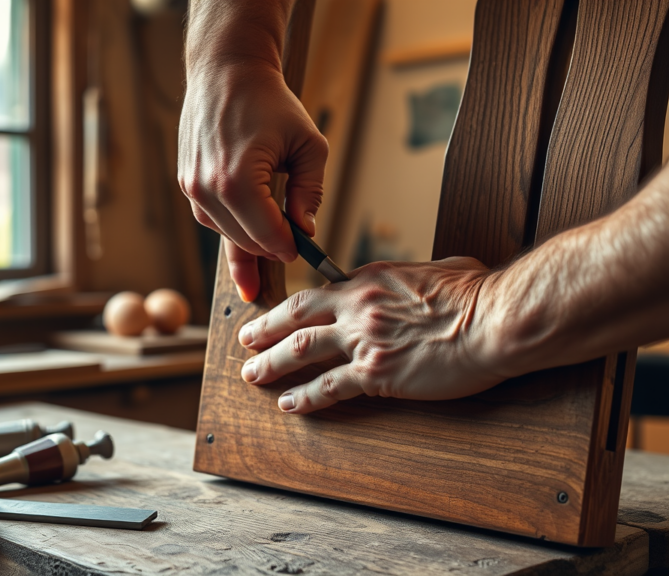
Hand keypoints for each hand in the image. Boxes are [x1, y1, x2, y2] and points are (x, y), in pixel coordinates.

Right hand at [178, 62, 327, 301]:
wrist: (226, 70)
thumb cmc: (271, 102)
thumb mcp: (308, 144)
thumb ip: (311, 191)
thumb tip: (305, 229)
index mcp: (238, 181)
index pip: (266, 234)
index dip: (287, 247)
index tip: (301, 249)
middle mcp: (207, 188)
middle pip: (245, 240)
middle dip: (270, 247)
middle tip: (292, 246)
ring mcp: (191, 186)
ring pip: (225, 234)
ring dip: (250, 238)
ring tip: (273, 237)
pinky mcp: (185, 182)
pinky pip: (210, 218)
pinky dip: (231, 224)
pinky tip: (248, 222)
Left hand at [237, 258, 504, 412]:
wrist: (497, 320)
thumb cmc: (478, 292)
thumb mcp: (440, 269)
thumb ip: (413, 278)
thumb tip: (415, 283)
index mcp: (370, 279)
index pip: (318, 292)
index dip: (291, 307)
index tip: (277, 315)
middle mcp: (357, 307)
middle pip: (296, 317)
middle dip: (264, 330)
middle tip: (244, 341)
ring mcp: (364, 341)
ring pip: (302, 352)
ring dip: (272, 364)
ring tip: (252, 375)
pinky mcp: (377, 374)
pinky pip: (330, 388)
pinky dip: (306, 397)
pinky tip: (290, 404)